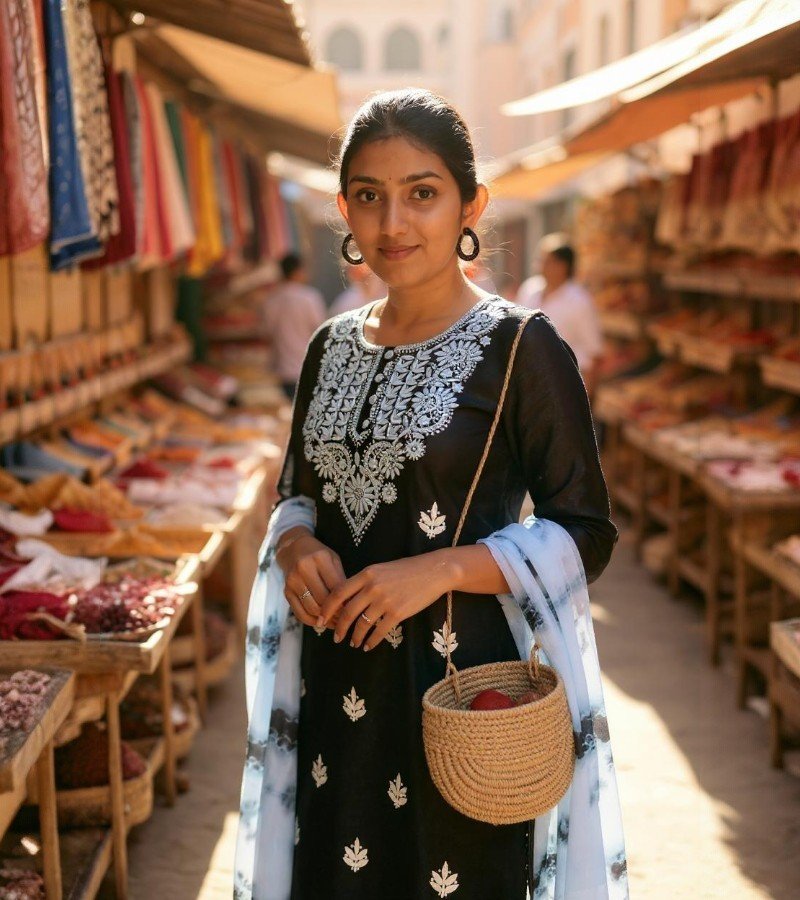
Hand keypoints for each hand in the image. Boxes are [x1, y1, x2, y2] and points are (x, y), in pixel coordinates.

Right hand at [276, 527, 345, 626]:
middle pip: (323, 600)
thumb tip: (350, 604)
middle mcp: (304, 569)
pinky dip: (312, 621)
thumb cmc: (318, 555)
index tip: (353, 609)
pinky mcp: (286, 592)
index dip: (346, 601)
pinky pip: (300, 613)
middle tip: (345, 619)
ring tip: (335, 622)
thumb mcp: (333, 560)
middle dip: (336, 613)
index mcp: (320, 559)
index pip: (336, 587)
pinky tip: (321, 622)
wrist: (293, 549)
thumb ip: (341, 579)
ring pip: (312, 609)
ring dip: (325, 620)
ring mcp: (293, 581)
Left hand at [318, 552, 454, 650]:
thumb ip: (364, 581)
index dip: (326, 608)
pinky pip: (379, 631)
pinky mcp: (398, 613)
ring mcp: (385, 600)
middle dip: (338, 627)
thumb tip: (347, 599)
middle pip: (347, 612)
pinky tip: (368, 646)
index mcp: (366, 573)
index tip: (320, 619)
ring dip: (355, 636)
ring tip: (353, 643)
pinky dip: (371, 641)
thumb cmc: (407, 569)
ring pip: (362, 624)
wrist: (433, 571)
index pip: (338, 593)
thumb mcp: (381, 569)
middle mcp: (372, 587)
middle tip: (335, 637)